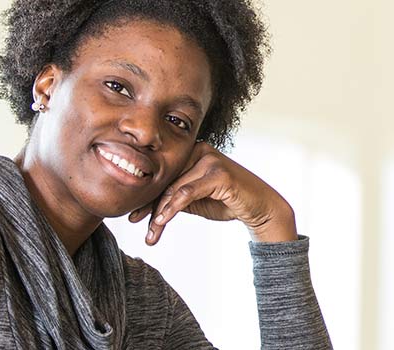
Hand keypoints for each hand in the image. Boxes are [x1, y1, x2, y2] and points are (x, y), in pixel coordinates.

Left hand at [127, 142, 296, 244]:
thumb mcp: (195, 199)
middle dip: (149, 204)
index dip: (146, 195)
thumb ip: (176, 196)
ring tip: (151, 232)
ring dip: (159, 212)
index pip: (163, 175)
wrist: (260, 208)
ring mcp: (210, 159)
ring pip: (174, 188)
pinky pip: (188, 192)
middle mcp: (199, 149)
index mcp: (192, 151)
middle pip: (166, 180)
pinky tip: (162, 222)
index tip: (133, 215)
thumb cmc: (228, 201)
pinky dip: (172, 208)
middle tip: (133, 222)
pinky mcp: (218, 173)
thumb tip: (149, 206)